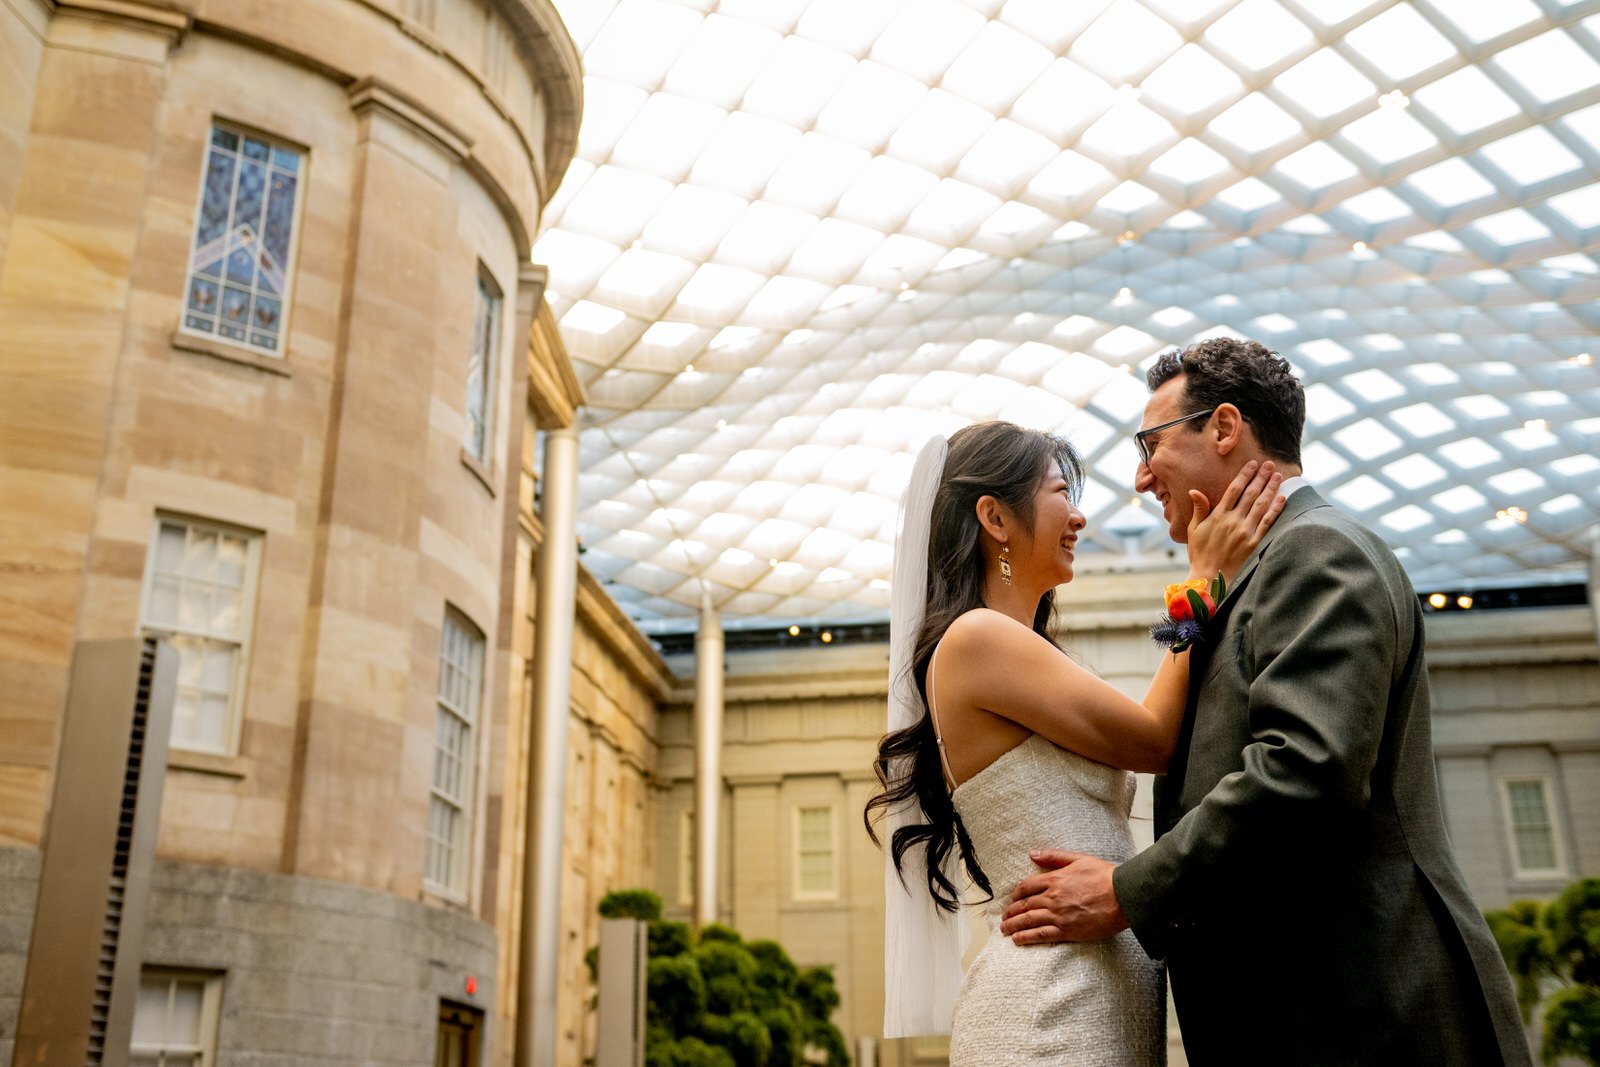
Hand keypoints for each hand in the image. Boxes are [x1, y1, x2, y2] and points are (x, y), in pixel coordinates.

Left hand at [998, 850, 1127, 944]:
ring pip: (1028, 921)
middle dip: (1011, 912)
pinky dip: (1026, 938)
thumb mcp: (1078, 859)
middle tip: (1004, 918)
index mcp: (1054, 879)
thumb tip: (1032, 853)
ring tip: (1005, 930)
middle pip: (1024, 905)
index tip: (1013, 899)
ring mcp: (1058, 915)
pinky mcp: (1067, 931)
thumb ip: (1054, 856)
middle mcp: (1052, 897)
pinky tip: (1018, 940)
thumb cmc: (1104, 877)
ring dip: (1013, 926)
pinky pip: (1040, 935)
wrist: (1122, 896)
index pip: (1026, 886)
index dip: (1016, 894)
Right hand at [1186, 460, 1284, 583]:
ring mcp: (1245, 531)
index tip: (1252, 464)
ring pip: (1261, 504)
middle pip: (1250, 493)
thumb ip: (1199, 509)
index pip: (1234, 490)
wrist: (1210, 577)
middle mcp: (1233, 521)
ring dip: (1271, 488)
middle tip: (1269, 464)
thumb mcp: (1193, 530)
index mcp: (1218, 516)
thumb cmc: (1200, 553)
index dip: (1244, 475)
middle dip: (1261, 477)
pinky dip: (1276, 509)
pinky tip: (1282, 498)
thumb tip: (1194, 491)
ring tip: (1278, 475)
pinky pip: (1268, 522)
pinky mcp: (1254, 542)